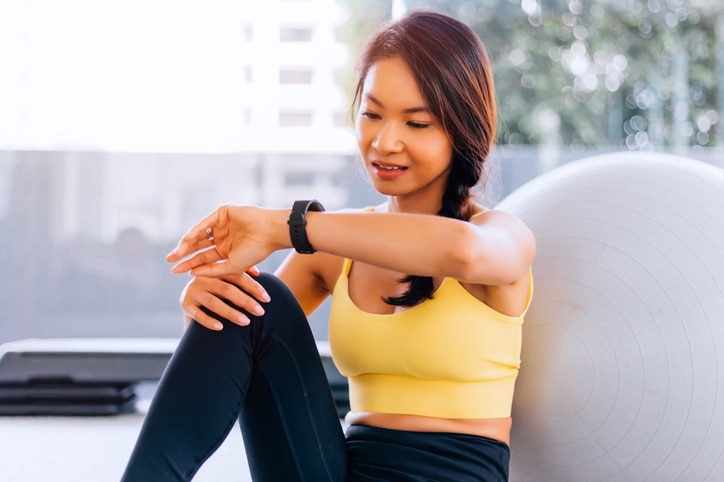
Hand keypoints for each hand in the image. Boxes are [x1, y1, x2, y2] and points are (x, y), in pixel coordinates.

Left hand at [167, 205, 283, 277]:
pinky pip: (204, 223)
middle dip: (184, 254)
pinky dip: (195, 231)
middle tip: (170, 260)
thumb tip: (192, 273)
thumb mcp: (231, 267)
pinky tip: (186, 241)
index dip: (189, 265)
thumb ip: (212, 270)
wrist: (269, 233)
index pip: (204, 258)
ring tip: (175, 253)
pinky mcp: (222, 213)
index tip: (175, 271)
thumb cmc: (255, 252)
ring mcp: (222, 224)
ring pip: (199, 235)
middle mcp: (222, 237)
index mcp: (226, 251)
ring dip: (186, 243)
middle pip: (198, 247)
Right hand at [180, 268, 270, 330]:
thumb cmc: (216, 291)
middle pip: (227, 290)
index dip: (253, 287)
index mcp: (216, 270)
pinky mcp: (185, 304)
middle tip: (260, 312)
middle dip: (245, 301)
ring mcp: (193, 291)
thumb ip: (241, 275)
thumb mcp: (226, 281)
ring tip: (246, 322)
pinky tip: (220, 327)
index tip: (267, 299)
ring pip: (214, 302)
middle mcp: (203, 278)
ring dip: (231, 313)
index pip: (237, 276)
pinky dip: (209, 321)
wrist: (190, 301)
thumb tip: (258, 273)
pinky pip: (197, 314)